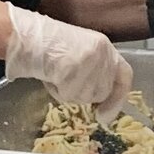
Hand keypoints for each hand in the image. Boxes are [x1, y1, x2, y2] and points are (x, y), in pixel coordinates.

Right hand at [4, 3, 133, 112]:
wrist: (29, 37)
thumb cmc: (49, 48)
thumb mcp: (81, 56)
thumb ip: (95, 75)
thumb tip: (103, 108)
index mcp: (105, 47)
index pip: (125, 76)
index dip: (118, 99)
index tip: (105, 117)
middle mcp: (102, 52)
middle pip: (102, 92)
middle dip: (84, 94)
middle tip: (66, 80)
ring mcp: (90, 60)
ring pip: (85, 97)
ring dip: (69, 93)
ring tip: (56, 74)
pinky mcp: (75, 67)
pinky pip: (69, 94)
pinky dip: (57, 91)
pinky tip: (51, 75)